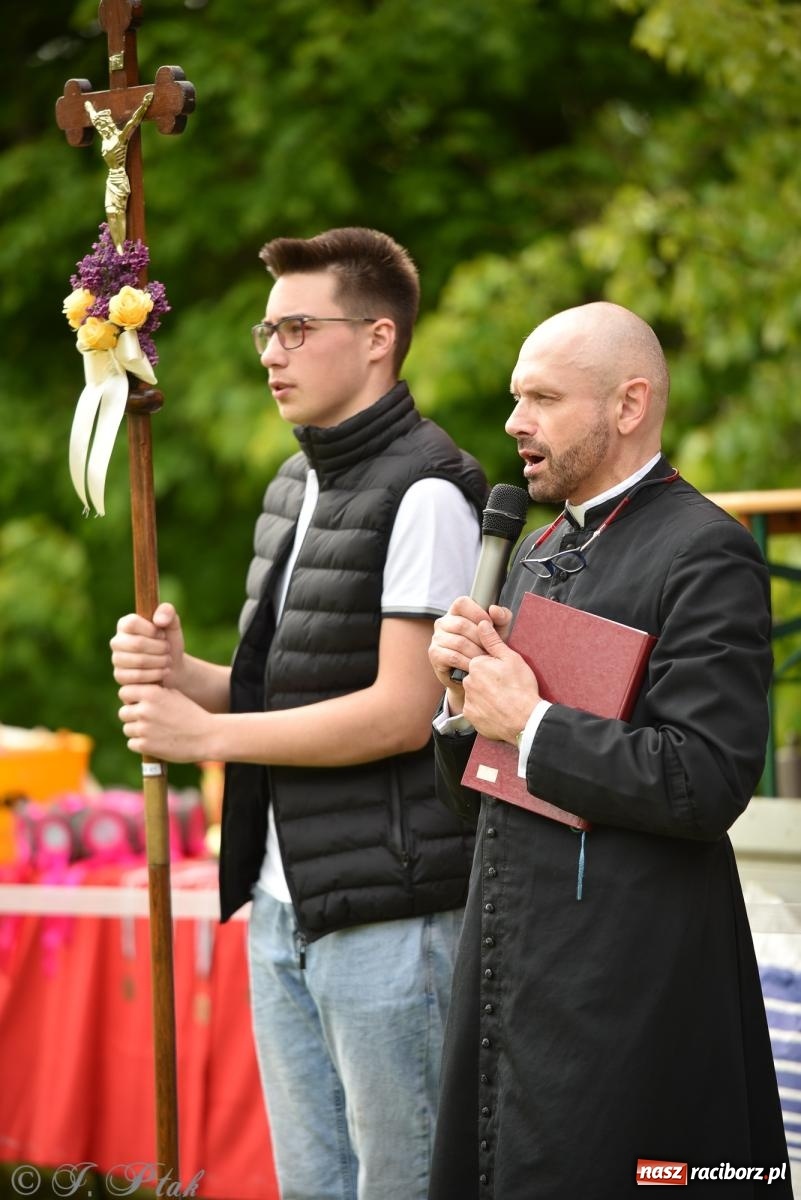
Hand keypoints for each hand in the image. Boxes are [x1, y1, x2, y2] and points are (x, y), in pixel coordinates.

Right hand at [110, 602, 184, 688]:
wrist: (172, 667)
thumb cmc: (169, 642)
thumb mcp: (173, 624)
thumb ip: (167, 612)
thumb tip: (158, 620)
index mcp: (125, 624)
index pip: (132, 623)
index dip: (152, 630)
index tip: (162, 635)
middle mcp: (117, 641)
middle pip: (138, 644)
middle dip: (160, 648)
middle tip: (168, 650)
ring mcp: (116, 660)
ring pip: (139, 661)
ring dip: (160, 662)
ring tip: (167, 660)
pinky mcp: (120, 676)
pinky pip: (138, 676)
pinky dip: (156, 674)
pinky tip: (162, 672)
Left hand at [117, 683, 214, 761]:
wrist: (207, 736)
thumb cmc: (191, 714)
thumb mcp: (174, 695)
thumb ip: (153, 693)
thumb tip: (133, 694)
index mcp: (151, 693)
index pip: (124, 692)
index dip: (130, 699)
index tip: (138, 704)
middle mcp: (144, 709)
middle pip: (123, 713)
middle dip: (133, 717)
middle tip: (148, 722)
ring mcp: (143, 729)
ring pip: (127, 729)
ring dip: (137, 732)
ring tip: (154, 732)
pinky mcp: (145, 746)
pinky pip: (132, 744)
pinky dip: (141, 744)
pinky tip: (155, 742)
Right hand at [429, 597, 513, 686]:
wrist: (474, 674)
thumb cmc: (485, 648)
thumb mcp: (497, 632)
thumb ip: (501, 618)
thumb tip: (494, 609)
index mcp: (456, 612)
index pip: (462, 603)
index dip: (477, 612)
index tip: (490, 624)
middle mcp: (443, 622)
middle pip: (462, 624)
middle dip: (481, 639)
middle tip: (491, 649)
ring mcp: (437, 638)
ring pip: (459, 642)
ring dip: (476, 652)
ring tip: (486, 659)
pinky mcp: (434, 654)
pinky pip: (454, 656)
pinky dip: (468, 662)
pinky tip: (475, 666)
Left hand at [461, 620, 540, 744]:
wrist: (525, 720)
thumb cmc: (521, 688)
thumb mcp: (511, 659)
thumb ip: (493, 641)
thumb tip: (481, 623)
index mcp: (477, 665)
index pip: (479, 662)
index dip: (493, 668)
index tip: (504, 675)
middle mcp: (468, 681)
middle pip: (475, 677)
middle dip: (487, 681)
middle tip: (505, 688)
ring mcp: (468, 700)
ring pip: (475, 693)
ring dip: (484, 695)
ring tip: (502, 700)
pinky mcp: (470, 716)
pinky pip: (475, 709)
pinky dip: (483, 710)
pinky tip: (497, 710)